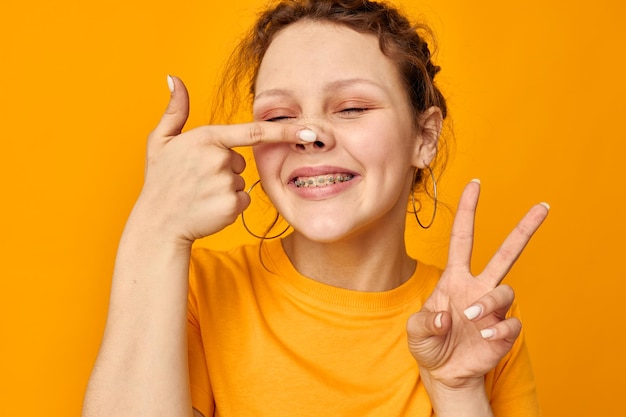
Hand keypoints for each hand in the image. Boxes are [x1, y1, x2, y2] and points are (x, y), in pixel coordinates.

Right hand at [131, 76, 312, 244]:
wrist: (158, 223)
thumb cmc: (160, 181)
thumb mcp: (160, 141)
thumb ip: (175, 110)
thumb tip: (175, 79)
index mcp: (206, 138)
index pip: (254, 131)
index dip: (285, 130)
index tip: (309, 130)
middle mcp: (218, 159)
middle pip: (241, 161)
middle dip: (225, 169)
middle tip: (198, 179)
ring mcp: (226, 183)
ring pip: (241, 182)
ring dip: (226, 188)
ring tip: (200, 194)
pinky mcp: (232, 205)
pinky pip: (242, 200)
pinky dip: (230, 205)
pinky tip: (208, 207)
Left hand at [406, 180, 548, 388]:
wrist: (444, 373)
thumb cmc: (429, 343)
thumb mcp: (415, 332)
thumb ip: (423, 323)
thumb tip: (446, 316)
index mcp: (455, 278)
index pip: (463, 238)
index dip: (468, 211)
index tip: (475, 183)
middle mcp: (478, 288)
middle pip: (506, 253)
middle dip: (524, 229)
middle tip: (543, 207)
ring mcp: (492, 309)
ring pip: (505, 290)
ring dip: (489, 304)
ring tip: (471, 319)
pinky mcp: (503, 331)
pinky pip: (510, 324)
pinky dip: (498, 330)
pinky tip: (484, 338)